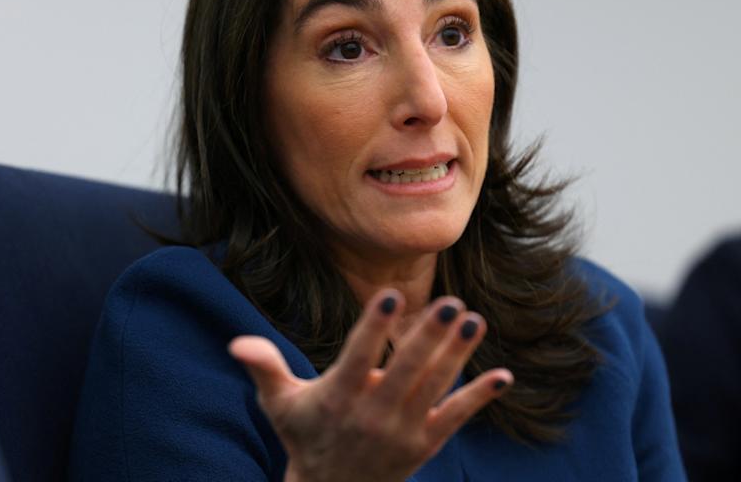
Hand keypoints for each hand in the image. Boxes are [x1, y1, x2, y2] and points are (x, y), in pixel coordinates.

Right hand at [228, 291, 512, 481]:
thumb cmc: (306, 436)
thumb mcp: (280, 405)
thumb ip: (265, 368)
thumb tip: (236, 342)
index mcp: (338, 398)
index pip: (358, 357)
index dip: (374, 328)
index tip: (390, 294)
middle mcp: (372, 415)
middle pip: (406, 371)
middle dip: (429, 337)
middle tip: (451, 302)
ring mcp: (402, 432)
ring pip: (434, 388)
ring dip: (458, 354)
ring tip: (475, 319)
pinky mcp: (425, 445)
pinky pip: (455, 418)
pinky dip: (479, 398)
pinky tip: (503, 377)